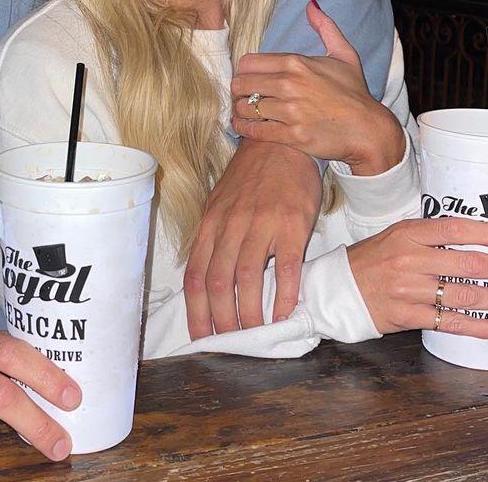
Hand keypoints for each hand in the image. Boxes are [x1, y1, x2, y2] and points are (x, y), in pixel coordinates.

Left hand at [183, 141, 320, 336]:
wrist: (281, 144)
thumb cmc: (250, 178)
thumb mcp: (220, 202)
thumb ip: (213, 238)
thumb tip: (206, 280)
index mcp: (211, 223)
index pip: (195, 275)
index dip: (195, 310)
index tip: (200, 337)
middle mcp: (231, 225)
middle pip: (218, 282)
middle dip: (222, 320)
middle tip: (231, 344)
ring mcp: (261, 224)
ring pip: (248, 278)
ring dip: (251, 314)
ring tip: (256, 336)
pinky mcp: (292, 224)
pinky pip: (286, 266)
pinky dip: (284, 295)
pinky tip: (285, 313)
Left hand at [230, 0, 404, 174]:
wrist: (369, 129)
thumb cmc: (355, 92)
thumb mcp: (344, 54)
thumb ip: (325, 27)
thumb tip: (311, 4)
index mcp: (296, 63)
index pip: (248, 63)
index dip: (244, 71)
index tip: (248, 78)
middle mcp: (290, 85)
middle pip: (242, 84)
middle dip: (239, 91)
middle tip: (243, 96)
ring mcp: (290, 111)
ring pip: (245, 108)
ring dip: (241, 111)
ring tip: (244, 112)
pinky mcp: (292, 135)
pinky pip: (254, 131)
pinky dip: (244, 129)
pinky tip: (244, 126)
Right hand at [347, 217, 487, 336]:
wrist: (338, 288)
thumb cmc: (372, 261)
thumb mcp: (395, 237)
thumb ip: (429, 237)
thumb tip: (475, 241)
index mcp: (407, 234)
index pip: (455, 229)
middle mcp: (409, 259)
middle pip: (467, 264)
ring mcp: (408, 289)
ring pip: (464, 295)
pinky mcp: (406, 315)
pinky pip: (450, 322)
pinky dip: (479, 327)